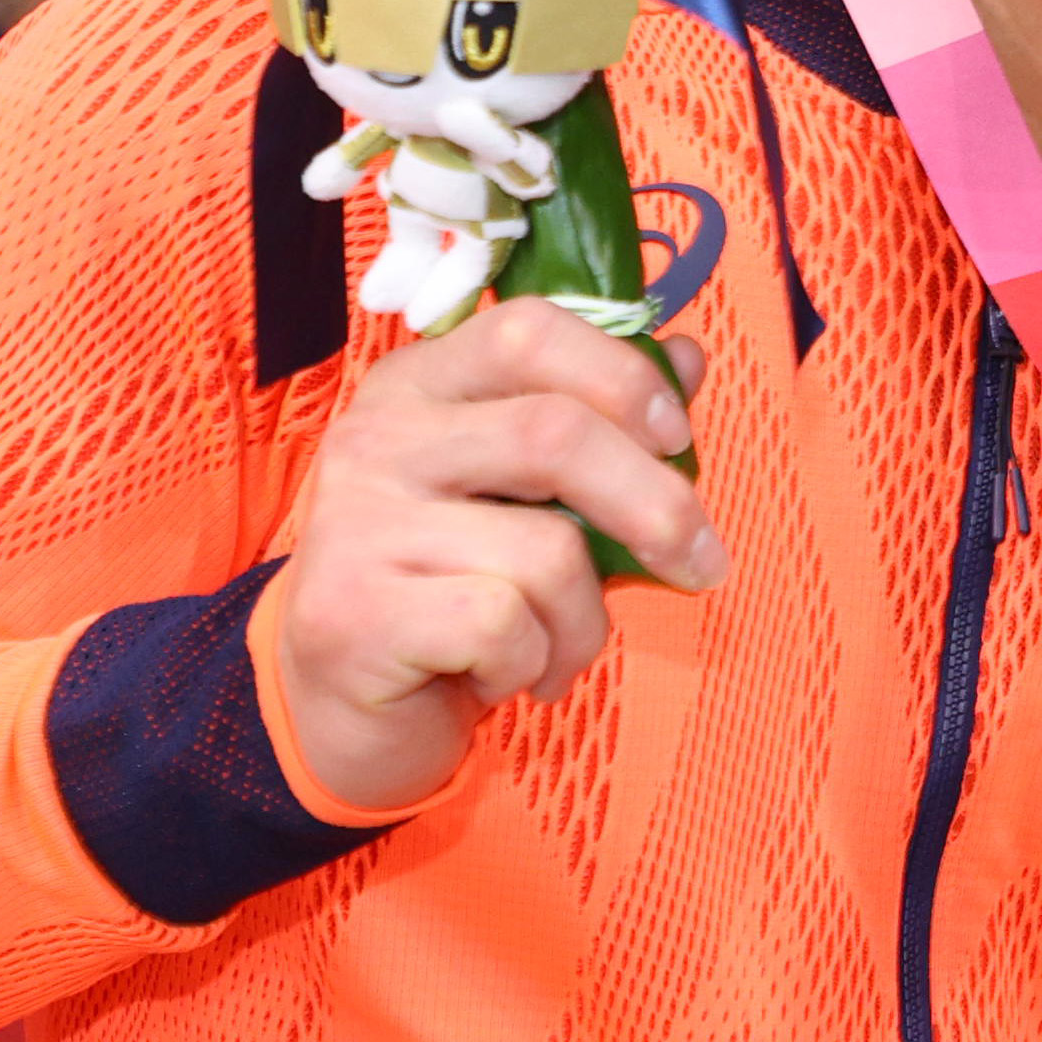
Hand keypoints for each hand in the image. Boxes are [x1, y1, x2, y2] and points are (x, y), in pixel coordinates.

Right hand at [274, 300, 720, 814]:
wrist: (340, 710)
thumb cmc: (450, 591)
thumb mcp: (527, 498)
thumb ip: (600, 424)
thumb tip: (683, 355)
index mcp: (419, 387)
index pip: (528, 330)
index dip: (623, 378)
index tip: (678, 439)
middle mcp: (377, 437)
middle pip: (555, 435)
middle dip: (658, 508)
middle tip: (701, 565)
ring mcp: (356, 521)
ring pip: (546, 550)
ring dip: (585, 621)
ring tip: (556, 647)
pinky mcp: (354, 610)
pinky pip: (504, 625)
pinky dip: (534, 663)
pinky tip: (502, 676)